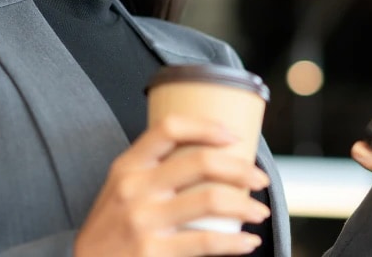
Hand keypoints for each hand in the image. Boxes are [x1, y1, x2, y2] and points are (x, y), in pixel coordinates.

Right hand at [75, 115, 271, 256]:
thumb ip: (151, 172)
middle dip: (241, 168)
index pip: (169, 128)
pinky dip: (235, 243)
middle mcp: (135, 188)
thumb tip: (210, 160)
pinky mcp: (153, 252)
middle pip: (200, 162)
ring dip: (246, 205)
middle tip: (260, 178)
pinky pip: (207, 241)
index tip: (233, 136)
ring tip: (259, 211)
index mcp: (127, 166)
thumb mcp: (120, 190)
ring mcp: (143, 220)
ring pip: (211, 199)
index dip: (206, 126)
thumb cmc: (111, 229)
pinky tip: (247, 242)